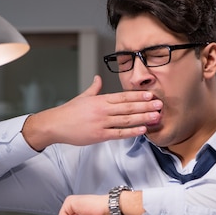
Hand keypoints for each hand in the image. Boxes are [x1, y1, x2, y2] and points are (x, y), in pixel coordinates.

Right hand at [23, 75, 161, 150]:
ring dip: (143, 118)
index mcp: (100, 99)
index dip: (138, 95)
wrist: (55, 125)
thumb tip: (98, 78)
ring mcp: (101, 123)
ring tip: (156, 117)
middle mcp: (103, 110)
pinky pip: (119, 133)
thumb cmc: (68, 112)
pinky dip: (132, 131)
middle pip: (128, 107)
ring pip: (126, 120)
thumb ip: (94, 88)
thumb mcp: (82, 97)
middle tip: (160, 105)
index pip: (123, 96)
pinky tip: (142, 130)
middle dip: (145, 106)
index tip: (150, 95)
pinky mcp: (99, 135)